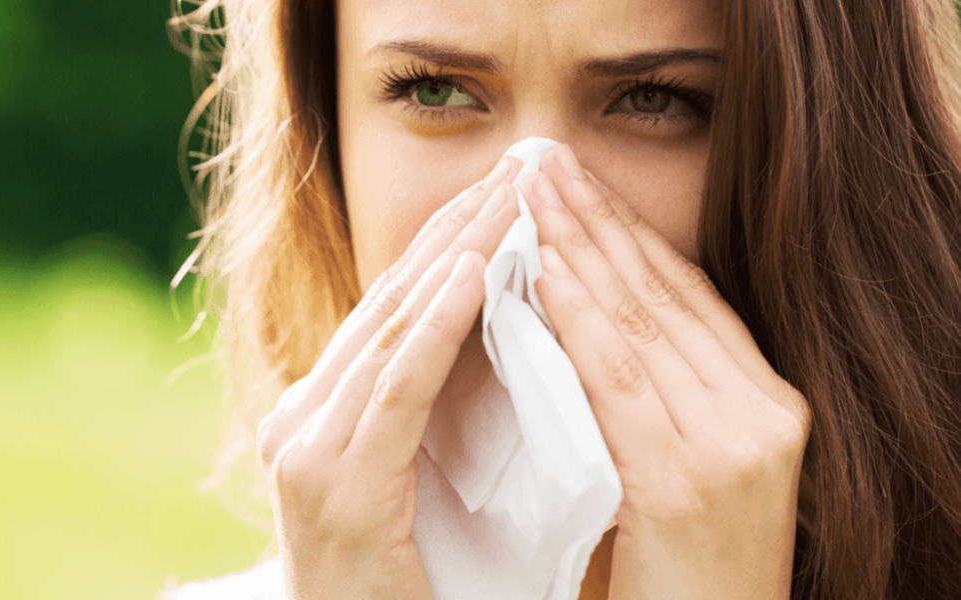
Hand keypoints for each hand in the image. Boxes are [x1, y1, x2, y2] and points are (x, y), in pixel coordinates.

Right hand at [255, 157, 522, 599]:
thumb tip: (498, 333)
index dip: (444, 246)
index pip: (388, 313)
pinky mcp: (335, 489)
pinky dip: (436, 329)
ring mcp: (306, 454)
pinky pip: (396, 392)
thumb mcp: (414, 483)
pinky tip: (475, 274)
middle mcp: (299, 422)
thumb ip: (432, 414)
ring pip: (390, 333)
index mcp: (317, 418)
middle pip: (386, 306)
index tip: (500, 192)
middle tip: (515, 169)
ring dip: (456, 259)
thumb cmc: (405, 590)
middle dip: (454, 233)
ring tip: (511, 198)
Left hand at [520, 144, 811, 599]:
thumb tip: (586, 312)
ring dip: (580, 249)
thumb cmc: (680, 569)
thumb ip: (654, 391)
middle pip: (665, 294)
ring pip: (642, 323)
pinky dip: (578, 319)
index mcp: (768, 403)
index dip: (629, 231)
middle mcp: (764, 413)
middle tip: (544, 159)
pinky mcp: (689, 480)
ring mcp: (735, 444)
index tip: (578, 180)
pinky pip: (621, 380)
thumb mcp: (681, 463)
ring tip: (534, 191)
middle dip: (598, 219)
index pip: (689, 296)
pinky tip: (544, 270)